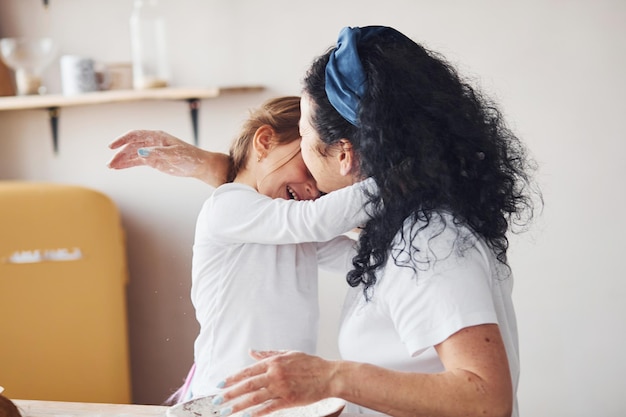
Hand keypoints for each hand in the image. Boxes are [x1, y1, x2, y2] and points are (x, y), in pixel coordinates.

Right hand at [107, 129, 230, 186]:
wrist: (199, 165)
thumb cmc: (189, 157)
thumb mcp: (174, 155)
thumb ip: (157, 153)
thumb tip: (140, 152)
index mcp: (157, 136)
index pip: (135, 135)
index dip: (122, 140)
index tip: (112, 146)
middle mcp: (152, 142)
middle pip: (131, 145)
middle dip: (120, 153)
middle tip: (110, 163)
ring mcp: (152, 151)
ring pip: (132, 154)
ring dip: (121, 159)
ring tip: (111, 166)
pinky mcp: (153, 160)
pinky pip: (137, 161)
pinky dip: (128, 164)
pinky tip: (119, 168)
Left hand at [215, 350, 338, 416]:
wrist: (329, 375)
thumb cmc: (310, 364)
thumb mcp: (288, 353)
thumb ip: (268, 354)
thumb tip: (252, 352)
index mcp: (274, 362)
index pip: (247, 371)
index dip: (232, 378)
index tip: (220, 384)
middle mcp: (275, 374)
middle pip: (247, 385)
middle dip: (230, 393)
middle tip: (217, 400)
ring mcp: (281, 388)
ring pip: (254, 398)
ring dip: (238, 405)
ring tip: (226, 411)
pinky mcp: (288, 400)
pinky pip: (269, 408)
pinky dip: (256, 413)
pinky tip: (246, 416)